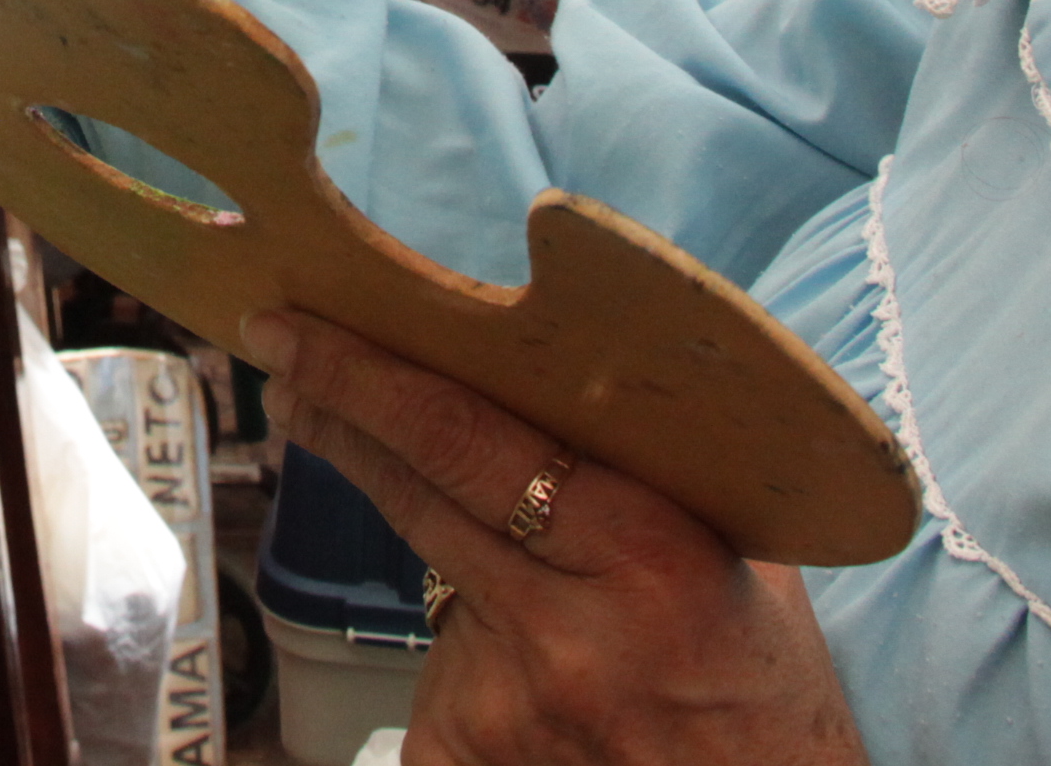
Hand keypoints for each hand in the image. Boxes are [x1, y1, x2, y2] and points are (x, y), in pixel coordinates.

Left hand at [245, 309, 866, 765]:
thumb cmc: (765, 692)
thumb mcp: (738, 558)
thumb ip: (642, 475)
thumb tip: (528, 377)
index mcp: (642, 552)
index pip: (461, 438)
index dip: (359, 376)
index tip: (286, 328)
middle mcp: (562, 630)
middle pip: (411, 493)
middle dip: (340, 423)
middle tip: (291, 370)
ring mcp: (506, 705)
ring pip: (433, 583)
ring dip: (457, 569)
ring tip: (561, 619)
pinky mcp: (465, 757)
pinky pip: (438, 677)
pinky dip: (474, 664)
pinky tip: (539, 698)